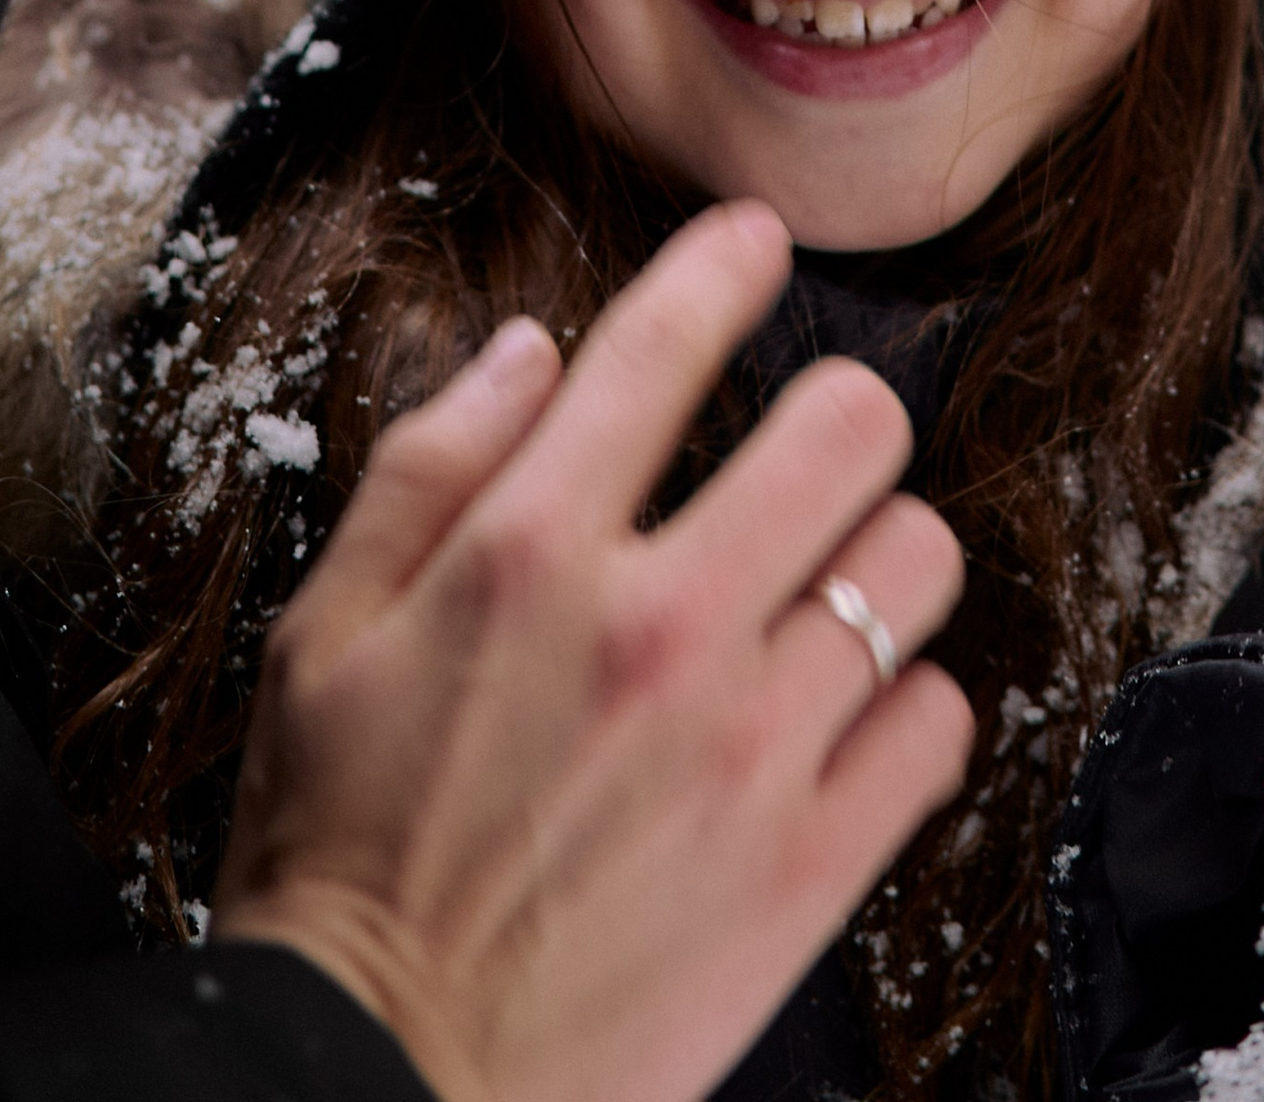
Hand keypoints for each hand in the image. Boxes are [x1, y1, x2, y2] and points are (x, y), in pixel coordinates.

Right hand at [212, 199, 969, 1101]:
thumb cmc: (339, 859)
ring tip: (819, 600)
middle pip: (852, 428)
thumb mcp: (326, 637)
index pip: (667, 344)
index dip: (726, 264)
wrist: (368, 1081)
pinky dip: (904, 709)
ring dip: (875, 564)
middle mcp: (655, 631)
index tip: (752, 245)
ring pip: (916, 563)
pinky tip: (838, 720)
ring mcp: (746, 751)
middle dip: (831, 420)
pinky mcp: (808, 870)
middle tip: (800, 460)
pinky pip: (938, 722)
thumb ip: (432, 469)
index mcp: (527, 557)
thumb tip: (534, 349)